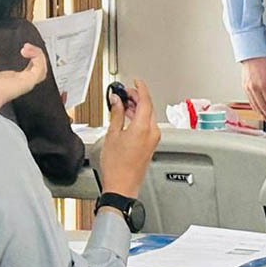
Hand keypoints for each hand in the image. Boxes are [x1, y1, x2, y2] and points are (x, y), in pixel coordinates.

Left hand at [0, 43, 46, 112]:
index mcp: (10, 80)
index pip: (28, 69)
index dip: (29, 57)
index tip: (24, 49)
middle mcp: (19, 82)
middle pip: (38, 69)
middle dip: (36, 55)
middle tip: (27, 47)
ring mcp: (25, 83)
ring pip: (42, 69)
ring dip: (38, 55)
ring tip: (27, 47)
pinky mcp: (28, 82)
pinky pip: (40, 68)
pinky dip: (37, 57)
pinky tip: (28, 51)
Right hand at [98, 78, 160, 198]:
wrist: (122, 186)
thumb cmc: (117, 166)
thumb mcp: (112, 135)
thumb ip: (116, 114)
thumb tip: (117, 101)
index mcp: (143, 127)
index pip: (146, 100)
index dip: (140, 88)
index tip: (135, 81)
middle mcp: (152, 132)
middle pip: (148, 107)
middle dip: (137, 97)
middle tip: (125, 92)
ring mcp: (153, 139)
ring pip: (148, 115)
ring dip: (137, 107)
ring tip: (123, 103)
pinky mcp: (151, 144)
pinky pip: (147, 125)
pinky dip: (139, 117)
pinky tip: (128, 117)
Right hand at [241, 56, 265, 123]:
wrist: (253, 55)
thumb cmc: (265, 63)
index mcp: (264, 85)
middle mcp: (255, 88)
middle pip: (263, 107)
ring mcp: (248, 88)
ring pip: (255, 106)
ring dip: (262, 114)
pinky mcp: (245, 88)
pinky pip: (250, 101)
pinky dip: (255, 108)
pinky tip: (259, 112)